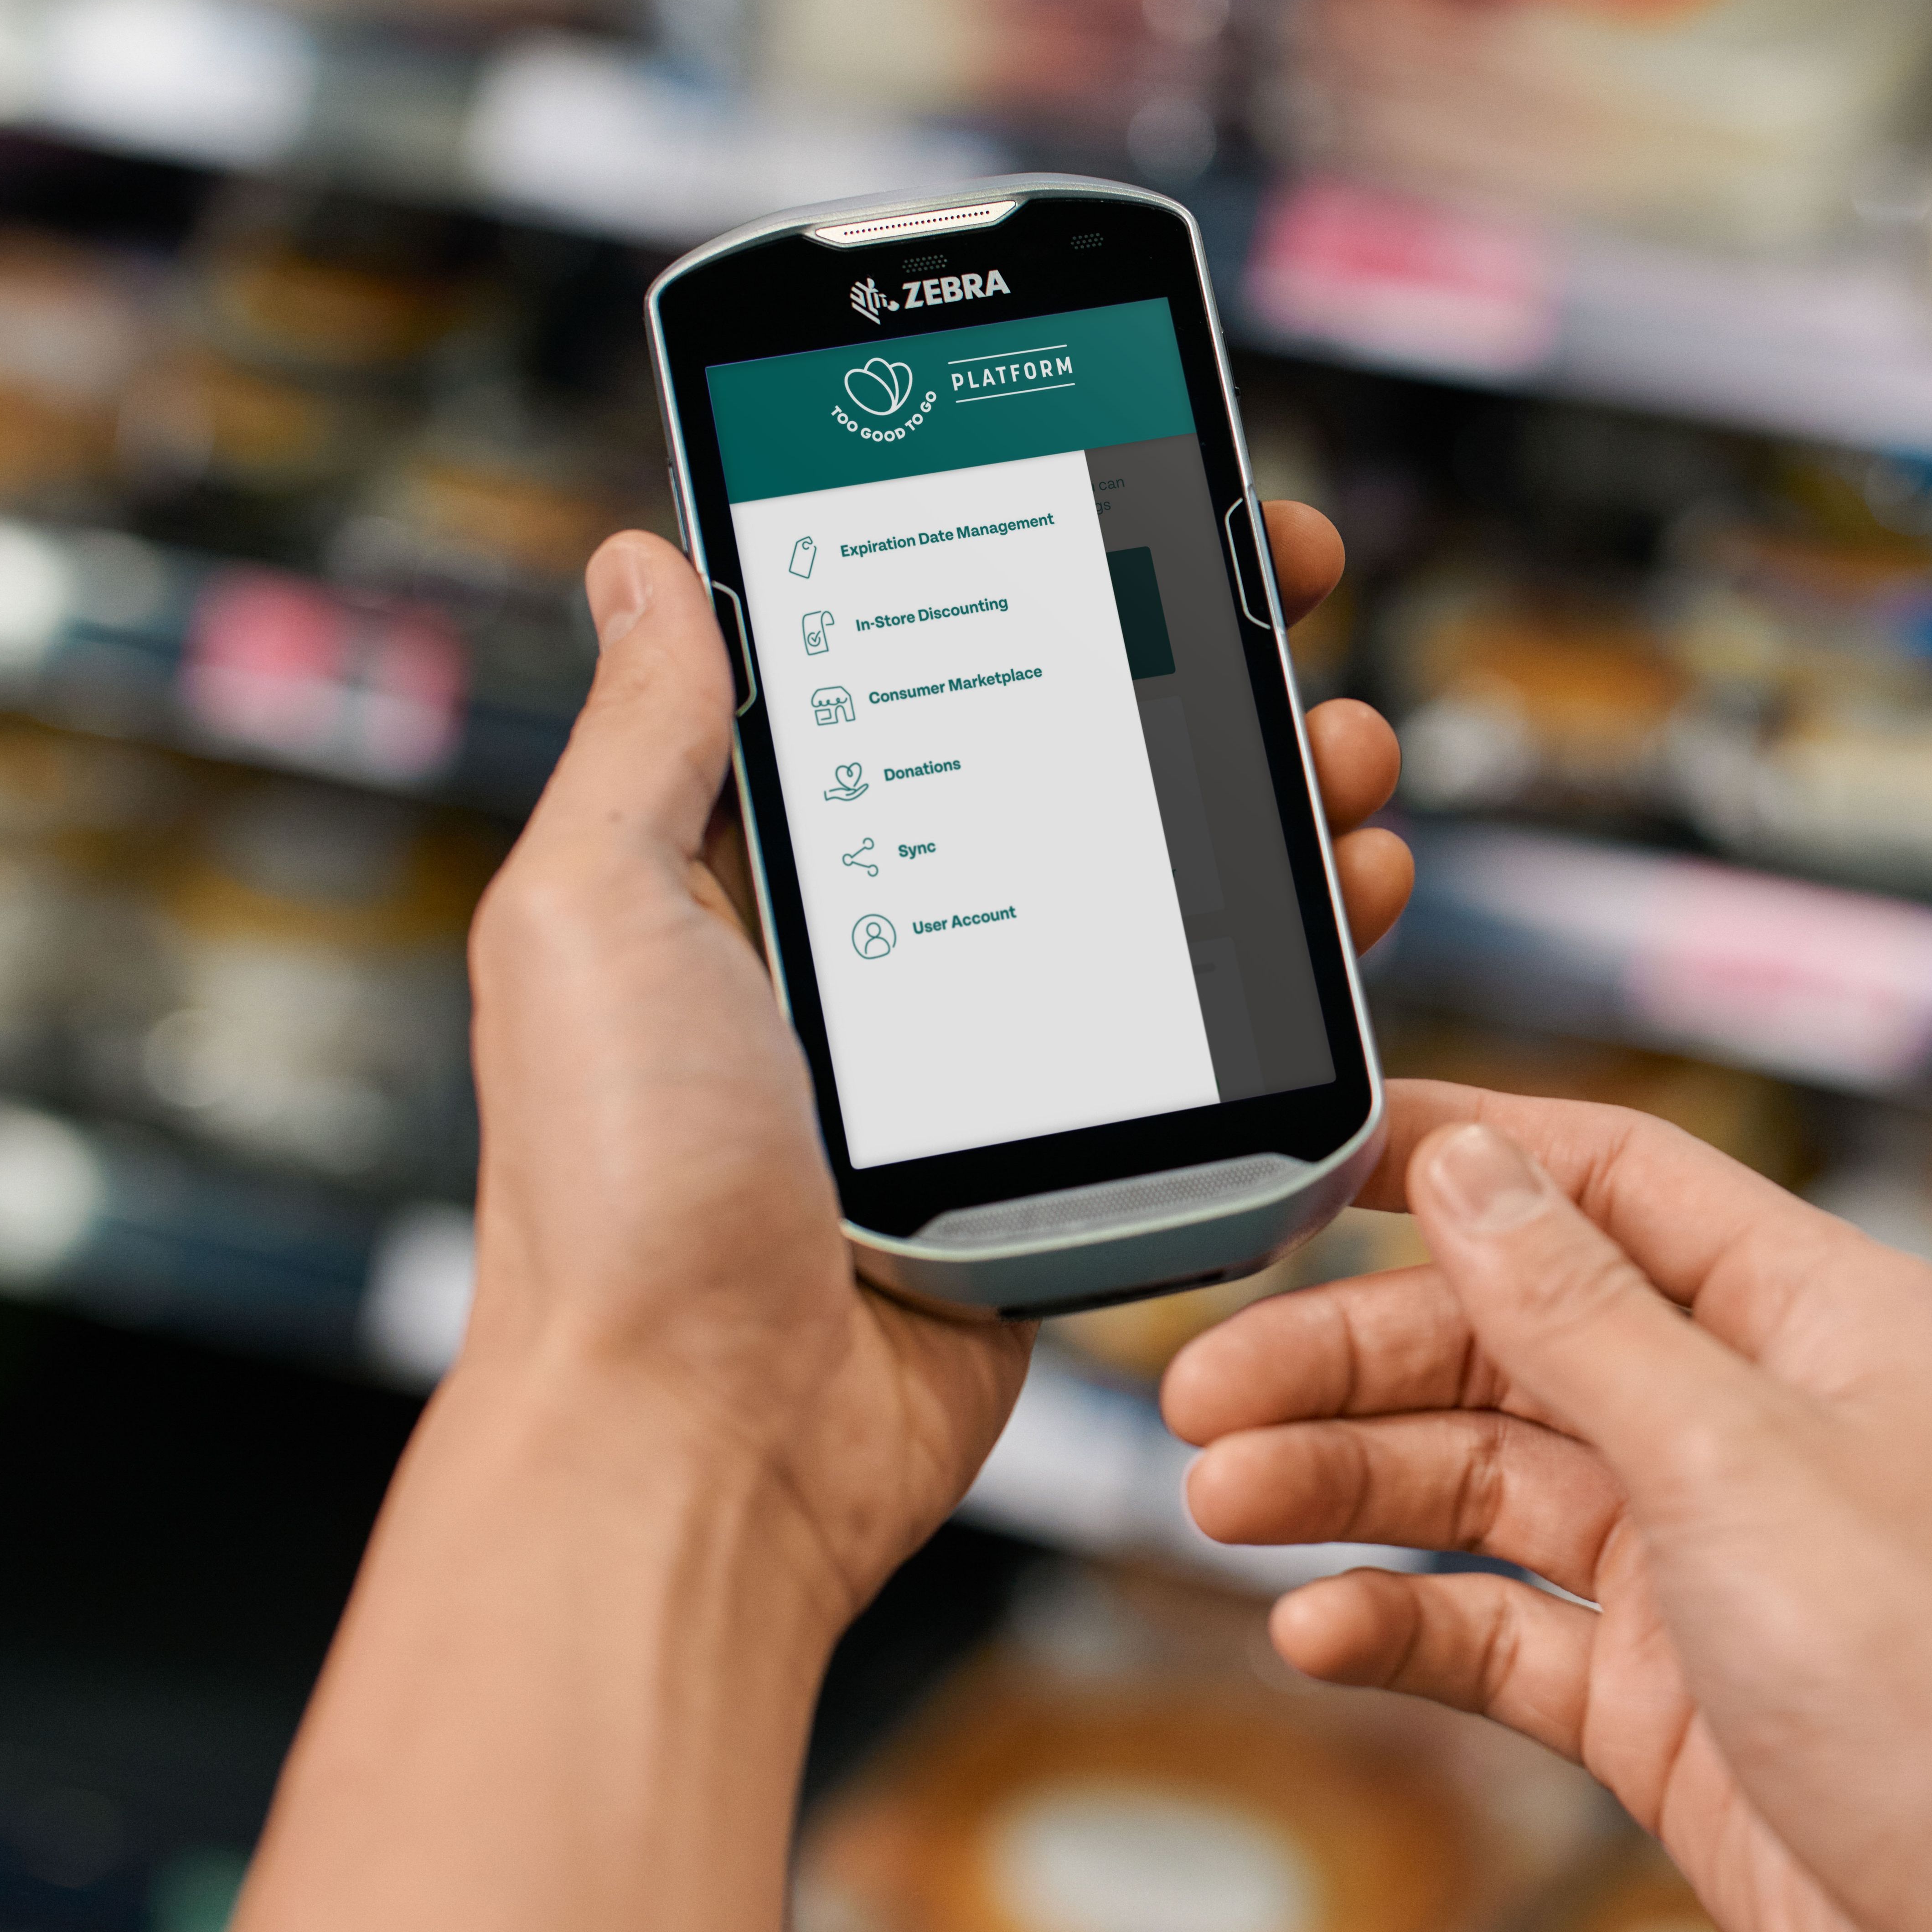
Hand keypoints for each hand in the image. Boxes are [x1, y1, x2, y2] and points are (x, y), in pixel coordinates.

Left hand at [457, 506, 1408, 1624]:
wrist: (700, 1442)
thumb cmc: (612, 1194)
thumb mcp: (585, 914)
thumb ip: (641, 740)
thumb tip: (646, 564)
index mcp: (760, 879)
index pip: (916, 670)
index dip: (1022, 569)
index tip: (1120, 489)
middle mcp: (885, 952)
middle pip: (1070, 758)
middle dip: (1191, 658)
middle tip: (1277, 587)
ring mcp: (990, 1058)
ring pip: (1164, 882)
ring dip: (1269, 790)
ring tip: (1335, 744)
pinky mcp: (1073, 1157)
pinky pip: (1207, 1031)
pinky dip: (1295, 952)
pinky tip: (1345, 894)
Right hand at [1167, 1086, 1931, 1931]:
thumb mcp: (1733, 1455)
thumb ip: (1580, 1312)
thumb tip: (1470, 1165)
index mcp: (1809, 1315)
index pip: (1606, 1179)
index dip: (1456, 1157)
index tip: (1305, 1163)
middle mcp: (1751, 1419)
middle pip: (1511, 1338)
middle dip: (1354, 1355)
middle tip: (1208, 1386)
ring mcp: (1697, 1560)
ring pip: (1483, 1482)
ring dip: (1348, 1485)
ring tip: (1224, 1497)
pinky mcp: (1656, 1691)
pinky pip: (1494, 1629)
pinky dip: (1402, 1624)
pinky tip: (1318, 1630)